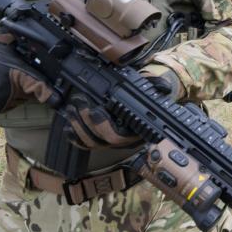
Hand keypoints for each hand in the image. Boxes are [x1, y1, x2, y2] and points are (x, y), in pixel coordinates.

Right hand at [0, 35, 53, 117]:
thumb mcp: (8, 45)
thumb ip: (27, 52)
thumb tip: (45, 50)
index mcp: (12, 73)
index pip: (36, 87)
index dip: (47, 93)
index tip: (56, 99)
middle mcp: (3, 91)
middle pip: (26, 95)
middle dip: (24, 88)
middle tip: (8, 75)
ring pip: (14, 102)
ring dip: (11, 95)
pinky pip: (0, 107)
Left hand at [60, 64, 181, 149]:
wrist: (144, 107)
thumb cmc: (147, 99)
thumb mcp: (153, 90)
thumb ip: (157, 86)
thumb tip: (164, 87)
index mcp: (137, 130)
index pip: (119, 134)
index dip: (104, 124)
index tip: (95, 110)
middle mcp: (124, 140)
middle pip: (101, 139)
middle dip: (88, 122)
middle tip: (81, 103)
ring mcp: (111, 143)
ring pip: (92, 142)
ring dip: (78, 126)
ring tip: (71, 109)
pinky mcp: (100, 142)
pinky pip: (85, 146)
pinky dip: (74, 137)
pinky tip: (67, 126)